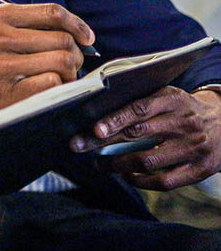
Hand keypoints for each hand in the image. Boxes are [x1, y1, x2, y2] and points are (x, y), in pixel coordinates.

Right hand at [0, 3, 93, 131]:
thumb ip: (20, 25)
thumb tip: (70, 32)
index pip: (52, 12)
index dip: (77, 24)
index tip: (86, 37)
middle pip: (62, 39)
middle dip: (76, 54)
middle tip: (71, 64)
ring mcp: (0, 65)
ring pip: (62, 61)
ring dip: (69, 73)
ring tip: (59, 79)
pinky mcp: (5, 92)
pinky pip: (52, 84)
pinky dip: (57, 88)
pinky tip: (47, 91)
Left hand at [70, 87, 220, 190]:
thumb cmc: (184, 109)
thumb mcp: (168, 95)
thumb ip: (140, 101)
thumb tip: (97, 110)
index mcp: (173, 99)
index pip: (140, 109)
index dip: (116, 119)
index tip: (94, 129)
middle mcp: (184, 123)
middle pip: (137, 134)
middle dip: (102, 141)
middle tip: (77, 145)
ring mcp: (193, 148)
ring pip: (148, 161)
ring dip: (117, 165)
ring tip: (99, 164)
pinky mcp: (200, 169)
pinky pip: (164, 181)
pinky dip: (141, 181)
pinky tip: (127, 176)